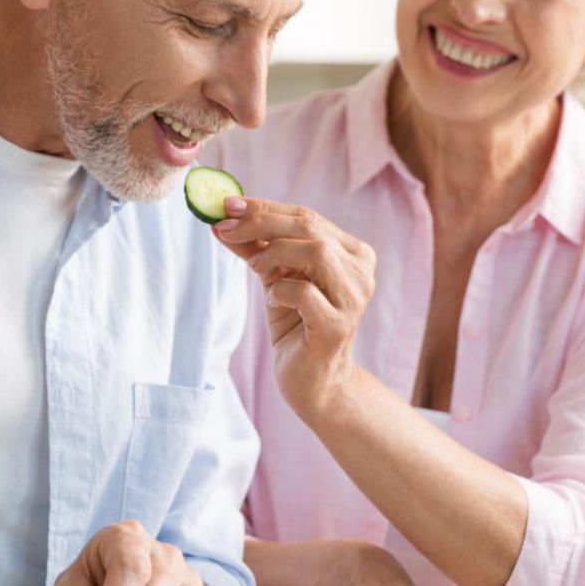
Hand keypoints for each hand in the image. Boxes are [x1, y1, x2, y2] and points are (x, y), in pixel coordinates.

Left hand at [213, 197, 376, 417]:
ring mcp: (353, 298)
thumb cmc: (295, 324)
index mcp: (352, 253)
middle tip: (224, 227)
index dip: (265, 208)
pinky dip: (279, 291)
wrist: (311, 380)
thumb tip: (223, 218)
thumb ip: (257, 247)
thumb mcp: (274, 278)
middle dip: (260, 223)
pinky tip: (274, 301)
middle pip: (310, 228)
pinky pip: (303, 292)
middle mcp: (361, 271)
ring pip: (315, 252)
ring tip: (256, 269)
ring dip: (273, 254)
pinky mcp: (337, 326)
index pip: (307, 217)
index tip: (226, 205)